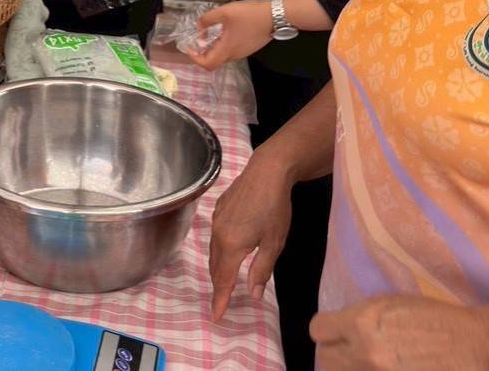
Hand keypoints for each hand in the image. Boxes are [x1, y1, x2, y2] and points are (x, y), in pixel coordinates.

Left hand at [183, 1, 273, 70]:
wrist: (275, 16)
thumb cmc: (250, 15)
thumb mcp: (225, 12)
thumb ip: (208, 19)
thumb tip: (199, 26)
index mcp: (227, 49)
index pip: (208, 64)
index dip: (195, 59)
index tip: (190, 48)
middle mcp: (235, 55)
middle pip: (215, 61)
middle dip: (203, 53)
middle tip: (197, 41)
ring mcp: (244, 52)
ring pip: (224, 56)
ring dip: (214, 48)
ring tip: (209, 34)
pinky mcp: (250, 47)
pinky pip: (232, 50)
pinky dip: (223, 45)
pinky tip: (224, 32)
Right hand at [208, 148, 293, 319]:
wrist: (268, 171)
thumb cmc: (275, 208)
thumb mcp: (274, 243)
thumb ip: (261, 270)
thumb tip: (252, 295)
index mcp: (231, 245)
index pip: (222, 279)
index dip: (220, 299)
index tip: (216, 316)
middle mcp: (218, 233)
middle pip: (215, 267)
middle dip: (218, 286)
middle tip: (221, 302)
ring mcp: (217, 219)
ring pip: (213, 251)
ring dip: (217, 268)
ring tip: (223, 281)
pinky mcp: (219, 208)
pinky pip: (215, 236)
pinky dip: (219, 250)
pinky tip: (227, 251)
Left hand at [312, 296, 488, 370]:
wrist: (475, 348)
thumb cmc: (436, 320)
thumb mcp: (391, 305)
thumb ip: (359, 317)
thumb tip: (339, 328)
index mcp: (362, 324)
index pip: (319, 331)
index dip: (328, 331)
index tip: (337, 333)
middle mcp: (365, 354)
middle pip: (326, 361)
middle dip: (336, 355)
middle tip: (352, 353)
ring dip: (352, 369)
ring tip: (368, 364)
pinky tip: (384, 370)